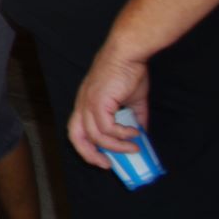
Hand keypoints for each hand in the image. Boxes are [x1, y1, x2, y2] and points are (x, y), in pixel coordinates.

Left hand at [67, 47, 149, 169]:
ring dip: (116, 146)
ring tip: (134, 147)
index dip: (86, 147)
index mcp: (85, 104)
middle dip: (90, 154)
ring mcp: (88, 103)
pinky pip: (107, 128)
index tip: (104, 158)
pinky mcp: (98, 102)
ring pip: (96, 136)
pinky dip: (121, 135)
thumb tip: (142, 135)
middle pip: (76, 136)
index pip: (76, 130)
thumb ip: (134, 118)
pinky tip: (135, 133)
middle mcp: (82, 105)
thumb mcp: (131, 101)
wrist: (128, 54)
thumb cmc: (128, 72)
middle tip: (109, 164)